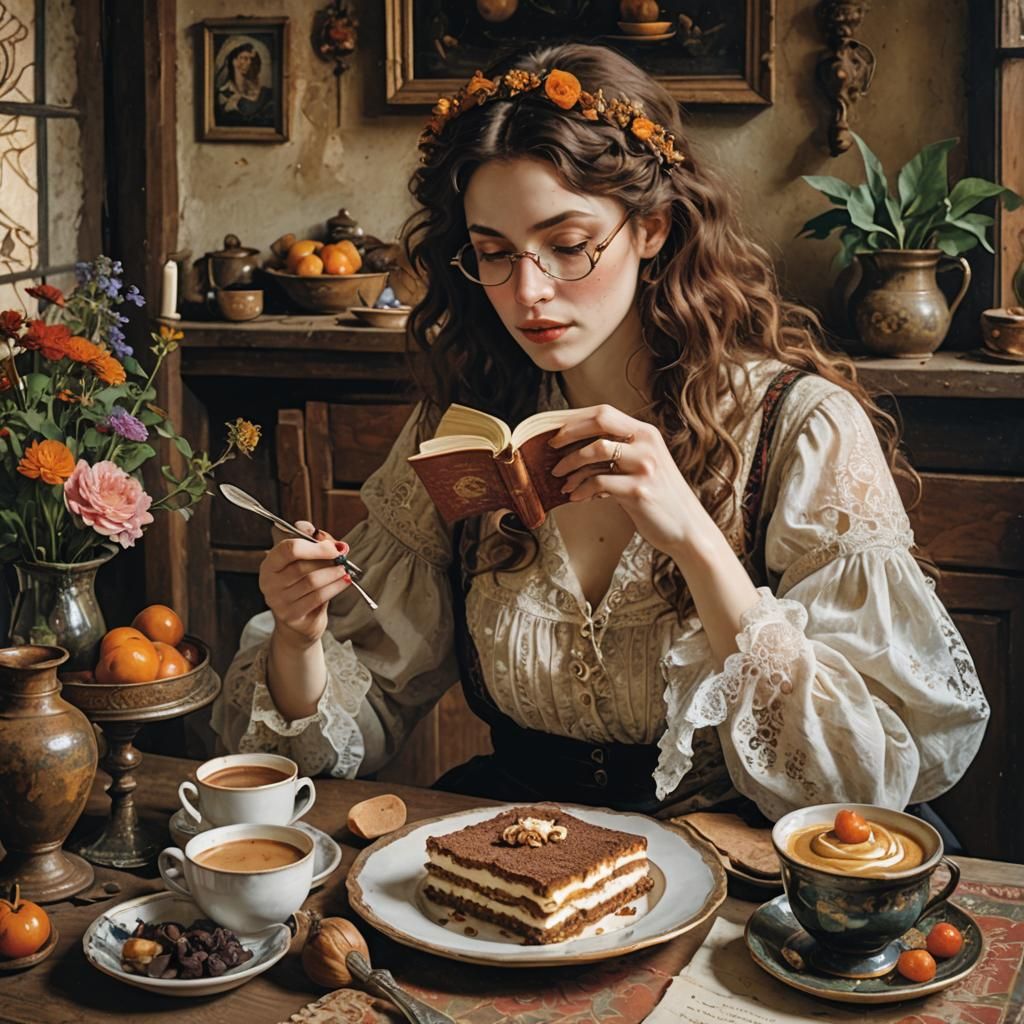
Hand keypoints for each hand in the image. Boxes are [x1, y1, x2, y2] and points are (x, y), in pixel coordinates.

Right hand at [259, 521, 352, 647]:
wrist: (300, 621)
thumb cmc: (302, 583)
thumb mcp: (304, 560)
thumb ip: (311, 541)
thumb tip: (320, 533)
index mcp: (270, 564)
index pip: (287, 548)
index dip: (314, 546)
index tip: (332, 547)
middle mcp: (269, 583)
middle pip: (302, 566)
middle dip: (327, 560)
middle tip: (343, 558)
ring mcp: (278, 601)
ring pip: (312, 581)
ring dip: (334, 574)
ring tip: (345, 570)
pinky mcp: (291, 616)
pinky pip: (318, 597)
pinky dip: (335, 587)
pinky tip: (345, 582)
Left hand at [549, 405, 710, 558]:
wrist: (687, 529)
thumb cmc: (659, 497)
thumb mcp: (644, 466)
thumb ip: (619, 453)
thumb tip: (576, 448)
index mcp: (646, 434)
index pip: (604, 413)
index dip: (575, 419)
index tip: (555, 431)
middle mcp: (647, 444)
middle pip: (600, 422)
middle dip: (568, 433)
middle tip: (551, 448)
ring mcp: (645, 466)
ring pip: (595, 451)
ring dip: (570, 465)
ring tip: (560, 479)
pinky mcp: (639, 491)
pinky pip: (598, 482)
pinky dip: (581, 489)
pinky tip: (575, 497)